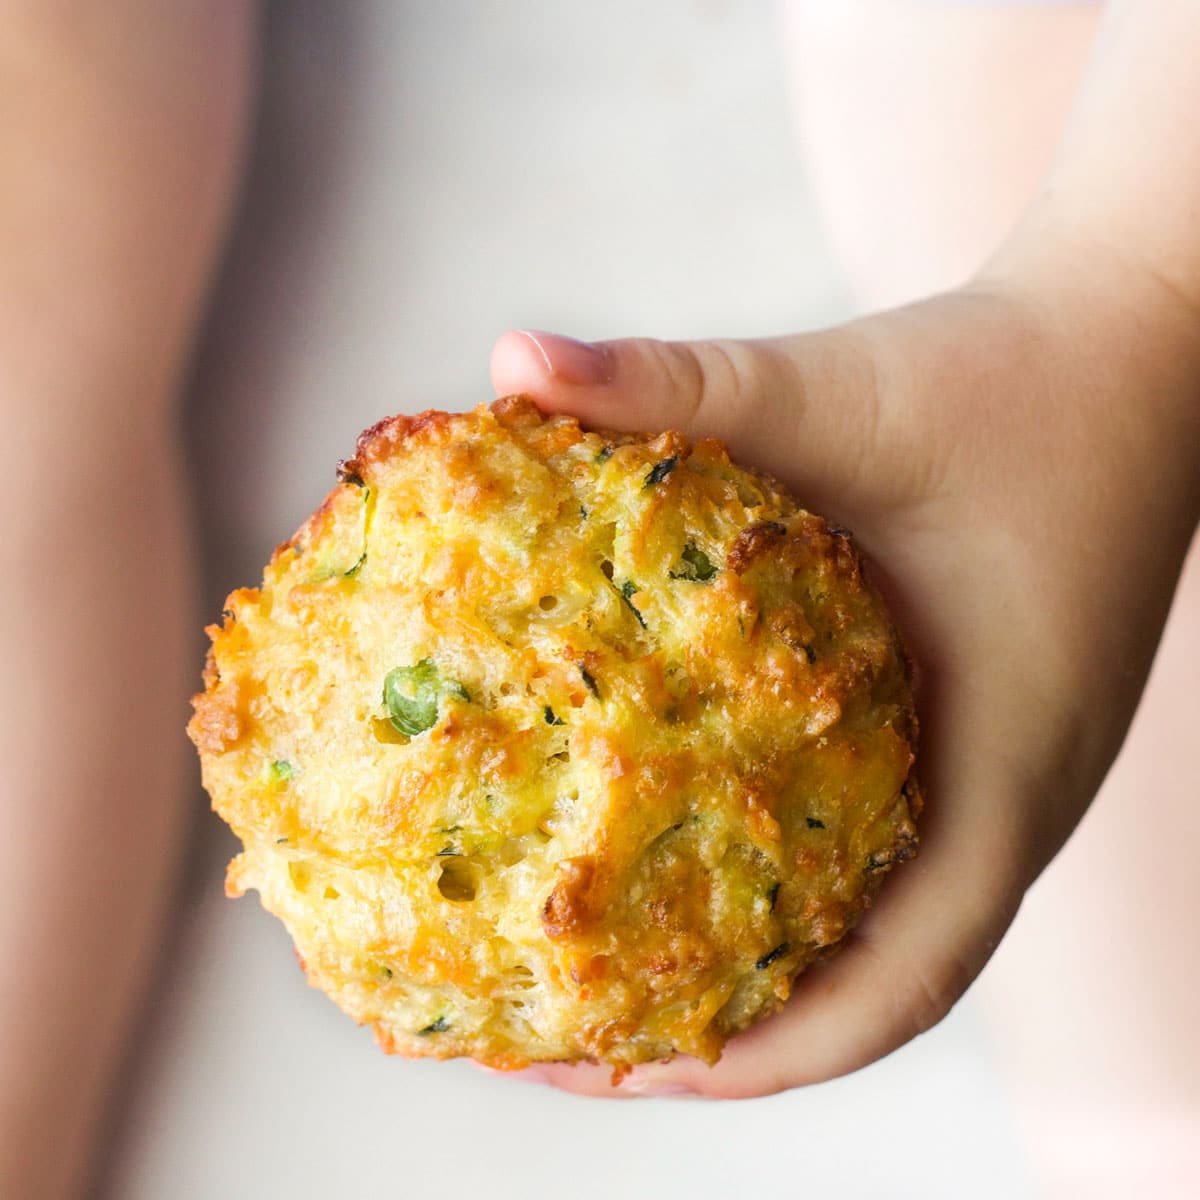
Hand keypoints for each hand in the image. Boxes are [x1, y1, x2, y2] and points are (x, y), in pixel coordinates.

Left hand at [488, 251, 1199, 1097]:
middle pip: (863, 986)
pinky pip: (877, 839)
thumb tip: (511, 356)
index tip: (611, 1067)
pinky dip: (783, 873)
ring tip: (604, 966)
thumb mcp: (835, 385)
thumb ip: (677, 379)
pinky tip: (683, 831)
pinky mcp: (969, 724)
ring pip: (871, 921)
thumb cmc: (1011, 381)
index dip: (756, 1057)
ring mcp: (990, 767)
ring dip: (750, 964)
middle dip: (718, 1036)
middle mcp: (1004, 796)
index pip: (894, 987)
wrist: (1136, 345)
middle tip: (561, 1037)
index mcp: (1004, 767)